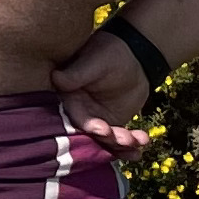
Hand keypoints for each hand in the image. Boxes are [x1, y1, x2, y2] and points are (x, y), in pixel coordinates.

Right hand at [52, 29, 151, 156]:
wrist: (135, 57)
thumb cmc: (110, 53)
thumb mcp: (94, 62)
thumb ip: (77, 74)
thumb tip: (56, 77)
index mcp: (67, 97)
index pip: (72, 117)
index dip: (87, 126)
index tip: (102, 130)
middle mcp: (78, 113)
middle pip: (89, 134)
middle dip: (107, 139)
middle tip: (125, 140)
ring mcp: (94, 121)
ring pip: (105, 140)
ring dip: (122, 144)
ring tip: (139, 140)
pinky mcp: (110, 125)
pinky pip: (118, 140)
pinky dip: (130, 145)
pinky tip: (143, 143)